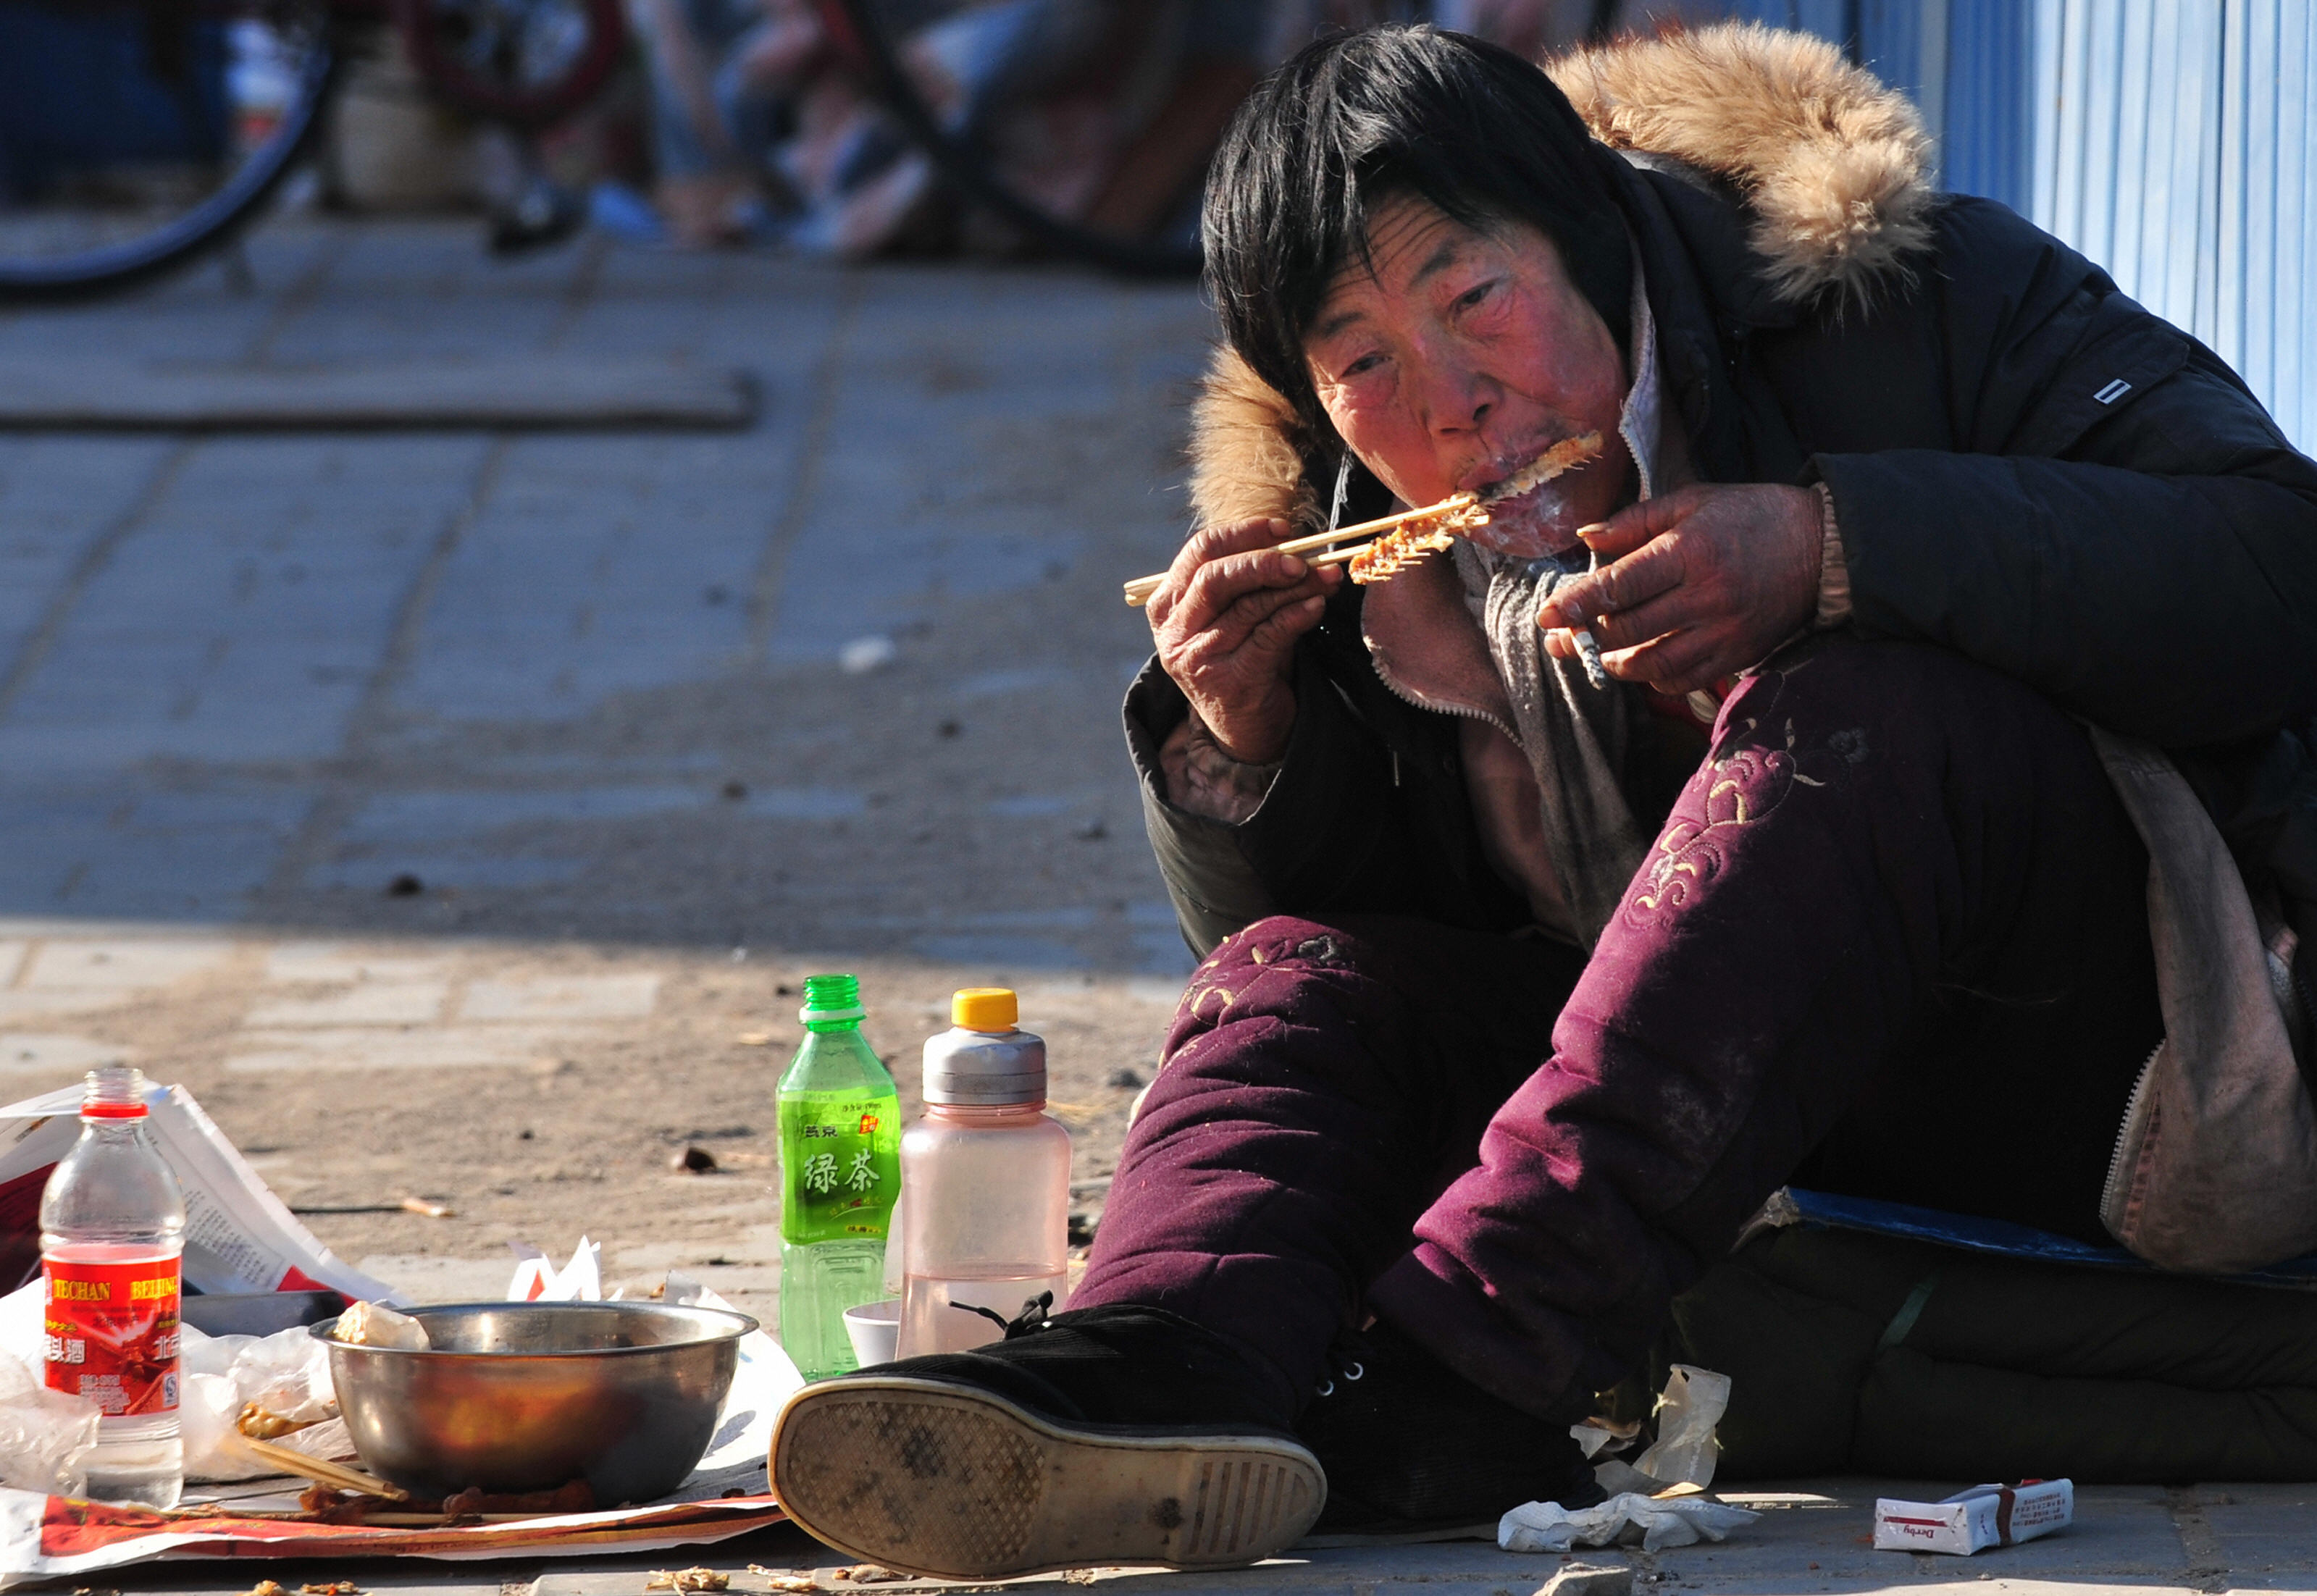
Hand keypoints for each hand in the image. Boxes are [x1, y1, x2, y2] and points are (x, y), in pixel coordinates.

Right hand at [1147, 518, 1341, 764]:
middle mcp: (1175, 632)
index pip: (1198, 553)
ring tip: (1325, 578)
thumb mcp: (1236, 616)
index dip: (1242, 534)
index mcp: (1167, 605)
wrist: (1244, 730)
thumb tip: (1301, 544)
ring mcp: (1197, 659)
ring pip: (1248, 607)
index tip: (1282, 530)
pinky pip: (1269, 636)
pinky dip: (1297, 615)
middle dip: (1264, 561)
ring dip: (1293, 588)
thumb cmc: (1244, 659)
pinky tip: (1317, 605)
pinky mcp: (1228, 682)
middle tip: (1302, 559)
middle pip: (1215, 578)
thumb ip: (1253, 582)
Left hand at [1541, 483, 1822, 693]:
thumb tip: (1585, 537)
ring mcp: (1724, 631)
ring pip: (1652, 663)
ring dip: (1616, 663)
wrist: (1822, 547)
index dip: (1577, 604)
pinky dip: (1655, 679)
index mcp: (1689, 551)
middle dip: (1587, 638)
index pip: (1619, 585)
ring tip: (1599, 653)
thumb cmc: (1751, 516)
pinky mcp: (1739, 655)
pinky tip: (1642, 664)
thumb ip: (1635, 520)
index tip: (1547, 615)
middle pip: (1628, 630)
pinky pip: (1684, 679)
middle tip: (1562, 638)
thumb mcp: (1693, 501)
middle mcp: (1705, 595)